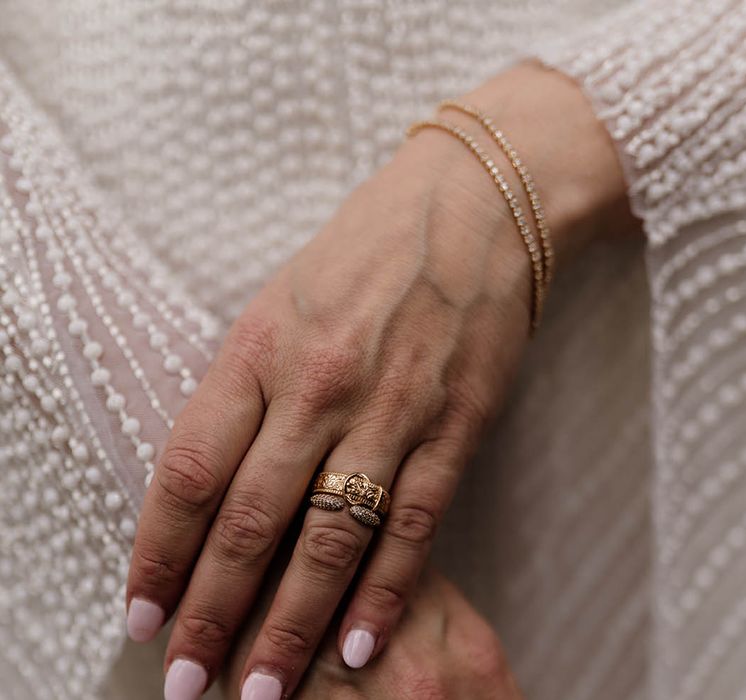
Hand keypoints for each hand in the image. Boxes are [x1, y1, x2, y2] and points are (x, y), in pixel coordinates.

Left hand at [126, 62, 629, 698]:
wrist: (474, 206)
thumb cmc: (366, 252)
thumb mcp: (280, 302)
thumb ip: (247, 387)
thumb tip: (217, 483)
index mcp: (261, 347)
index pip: (192, 467)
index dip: (160, 550)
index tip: (143, 613)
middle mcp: (319, 383)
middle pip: (252, 520)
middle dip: (214, 613)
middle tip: (189, 684)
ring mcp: (391, 406)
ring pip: (330, 536)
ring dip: (292, 623)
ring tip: (263, 691)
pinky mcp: (456, 423)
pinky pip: (413, 522)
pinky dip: (385, 592)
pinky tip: (360, 646)